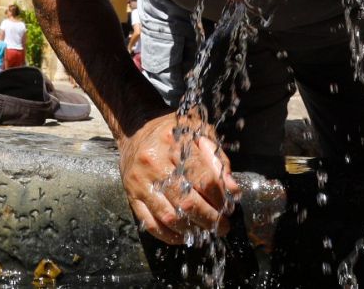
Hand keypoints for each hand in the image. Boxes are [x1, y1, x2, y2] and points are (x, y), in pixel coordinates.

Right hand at [118, 111, 237, 244]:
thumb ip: (217, 158)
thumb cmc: (173, 131)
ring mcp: (141, 182)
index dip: (220, 198)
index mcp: (175, 144)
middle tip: (222, 226)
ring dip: (192, 230)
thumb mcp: (199, 132)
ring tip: (205, 231)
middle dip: (210, 219)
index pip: (204, 179)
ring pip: (169, 217)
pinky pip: (150, 223)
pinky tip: (183, 235)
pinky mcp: (131, 195)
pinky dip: (168, 235)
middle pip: (187, 202)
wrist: (135, 129)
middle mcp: (155, 164)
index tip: (229, 205)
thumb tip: (232, 189)